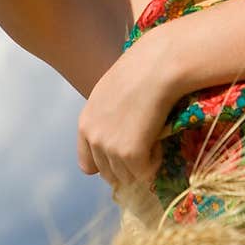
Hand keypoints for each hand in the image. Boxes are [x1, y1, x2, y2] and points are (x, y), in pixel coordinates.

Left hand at [77, 28, 182, 188]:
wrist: (157, 68)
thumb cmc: (139, 71)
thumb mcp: (109, 93)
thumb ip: (106, 117)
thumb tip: (120, 131)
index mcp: (85, 123)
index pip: (87, 164)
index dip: (107, 164)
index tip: (123, 157)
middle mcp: (93, 139)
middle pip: (108, 174)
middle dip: (126, 167)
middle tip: (144, 148)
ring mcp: (110, 149)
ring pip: (127, 177)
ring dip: (141, 165)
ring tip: (153, 140)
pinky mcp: (131, 155)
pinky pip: (144, 173)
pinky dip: (154, 162)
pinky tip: (159, 142)